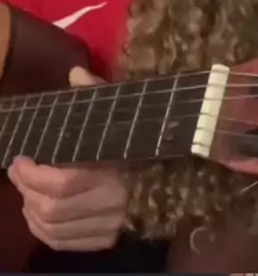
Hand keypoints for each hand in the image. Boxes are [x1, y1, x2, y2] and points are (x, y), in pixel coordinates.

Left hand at [8, 67, 128, 251]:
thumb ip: (98, 93)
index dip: (34, 175)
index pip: (64, 182)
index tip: (20, 159)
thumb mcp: (124, 108)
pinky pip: (66, 243)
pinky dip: (45, 232)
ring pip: (56, 229)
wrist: (181, 170)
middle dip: (27, 191)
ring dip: (32, 212)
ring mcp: (112, 224)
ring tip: (25, 192)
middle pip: (54, 209)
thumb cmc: (146, 135)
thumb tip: (75, 73)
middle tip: (18, 172)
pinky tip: (37, 215)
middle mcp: (114, 202)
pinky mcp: (110, 239)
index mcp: (116, 167)